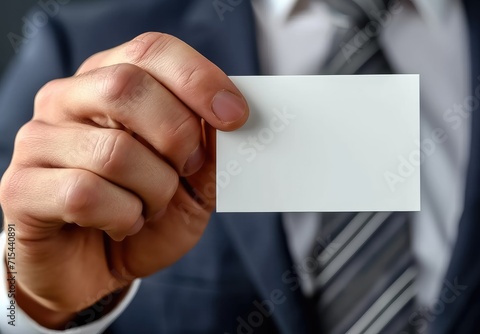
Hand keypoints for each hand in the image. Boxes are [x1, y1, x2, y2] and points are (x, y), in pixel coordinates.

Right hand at [0, 32, 247, 327]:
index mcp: (111, 81)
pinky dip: (123, 218)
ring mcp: (38, 141)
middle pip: (126, 87)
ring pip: (114, 151)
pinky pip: (84, 194)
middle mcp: (68, 100)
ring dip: (154, 191)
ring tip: (150, 206)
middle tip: (188, 168)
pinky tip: (122, 225)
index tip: (236, 117)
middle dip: (177, 137)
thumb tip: (233, 115)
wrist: (101, 266)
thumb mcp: (194, 178)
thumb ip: (211, 143)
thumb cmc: (147, 213)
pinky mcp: (20, 188)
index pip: (151, 50)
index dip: (199, 79)